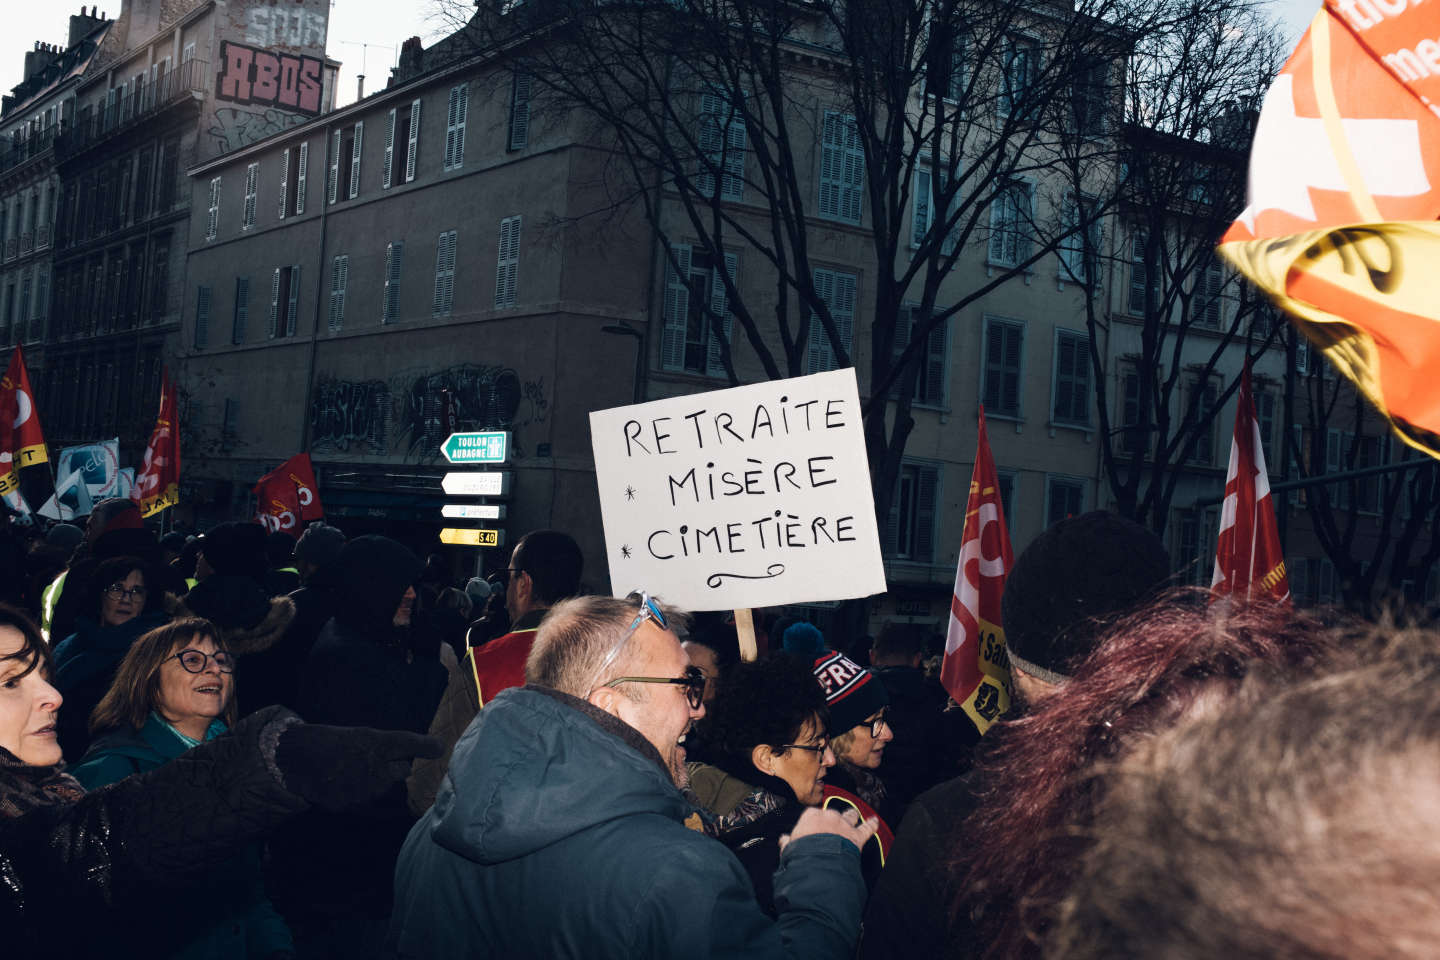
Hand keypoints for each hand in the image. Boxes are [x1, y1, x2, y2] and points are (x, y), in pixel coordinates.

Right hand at [275, 723, 441, 811]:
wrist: (295, 760)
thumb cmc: (331, 742)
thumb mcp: (360, 735)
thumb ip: (386, 746)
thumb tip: (413, 757)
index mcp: (375, 743)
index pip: (408, 743)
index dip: (425, 746)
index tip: (438, 747)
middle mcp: (373, 767)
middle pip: (403, 771)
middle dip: (396, 767)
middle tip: (377, 759)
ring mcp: (362, 789)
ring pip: (384, 787)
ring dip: (377, 781)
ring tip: (354, 770)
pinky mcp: (350, 805)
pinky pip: (366, 801)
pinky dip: (359, 794)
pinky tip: (343, 783)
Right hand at [778, 805, 878, 853]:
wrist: (818, 865)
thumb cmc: (801, 856)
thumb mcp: (789, 849)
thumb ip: (787, 842)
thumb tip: (783, 839)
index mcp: (811, 817)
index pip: (812, 814)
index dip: (813, 822)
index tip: (811, 828)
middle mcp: (829, 816)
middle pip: (832, 814)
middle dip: (832, 820)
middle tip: (830, 828)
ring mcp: (844, 825)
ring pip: (850, 815)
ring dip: (851, 816)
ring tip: (853, 815)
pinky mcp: (856, 836)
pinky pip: (867, 828)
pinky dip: (872, 824)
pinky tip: (875, 821)